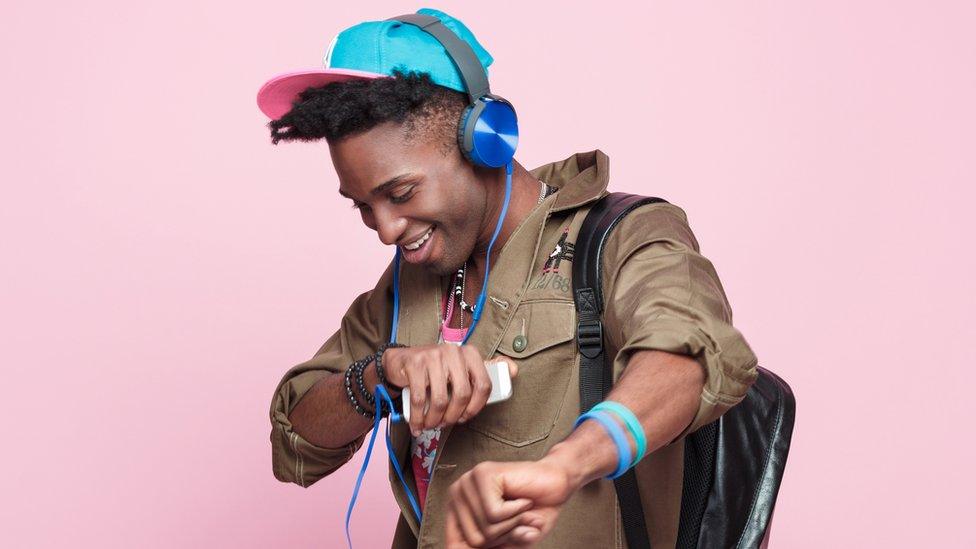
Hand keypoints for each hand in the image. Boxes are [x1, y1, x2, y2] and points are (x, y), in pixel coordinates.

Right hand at [380, 344, 517, 436]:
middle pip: (462, 394)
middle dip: (454, 416)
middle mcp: (453, 351)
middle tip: (446, 423)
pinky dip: (417, 418)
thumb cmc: (436, 371)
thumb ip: (486, 370)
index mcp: (469, 353)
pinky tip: (417, 424)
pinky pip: (418, 398)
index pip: (483, 384)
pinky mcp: (415, 364)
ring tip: (431, 424)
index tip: (466, 417)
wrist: (401, 362)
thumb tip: (513, 370)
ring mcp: (432, 356)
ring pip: (440, 399)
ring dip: (434, 419)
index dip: (476, 407)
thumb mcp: (461, 368)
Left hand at [445, 457, 579, 547]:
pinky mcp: (483, 475)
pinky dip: (516, 513)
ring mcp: (469, 482)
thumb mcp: (510, 542)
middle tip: (517, 520)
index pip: (454, 545)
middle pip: (474, 541)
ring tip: (521, 509)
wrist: (557, 485)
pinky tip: (523, 500)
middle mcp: (458, 494)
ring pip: (485, 528)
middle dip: (503, 536)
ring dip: (512, 524)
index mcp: (458, 511)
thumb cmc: (534, 511)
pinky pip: (494, 514)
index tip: (500, 543)